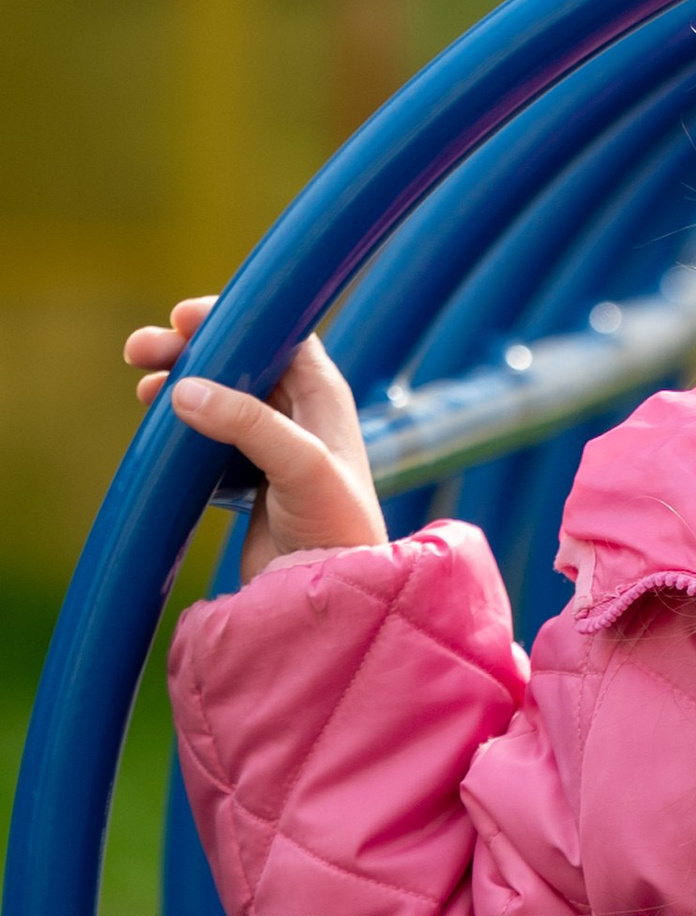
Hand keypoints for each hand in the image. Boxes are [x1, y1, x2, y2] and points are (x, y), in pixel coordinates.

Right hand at [127, 297, 387, 580]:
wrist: (330, 597)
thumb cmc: (337, 530)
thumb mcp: (300, 466)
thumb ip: (247, 423)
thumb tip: (183, 392)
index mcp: (322, 395)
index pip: (275, 332)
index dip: (230, 318)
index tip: (183, 320)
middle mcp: (299, 413)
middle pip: (237, 358)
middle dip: (188, 350)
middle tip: (139, 352)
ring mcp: (271, 445)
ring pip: (217, 396)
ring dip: (178, 385)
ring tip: (141, 389)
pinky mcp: (248, 478)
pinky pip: (206, 436)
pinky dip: (180, 426)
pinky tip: (156, 428)